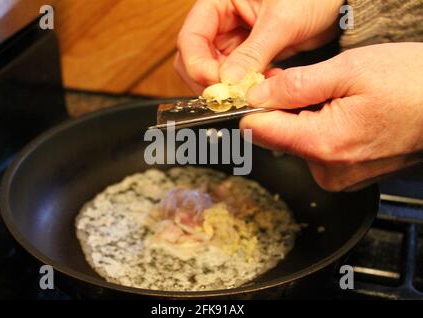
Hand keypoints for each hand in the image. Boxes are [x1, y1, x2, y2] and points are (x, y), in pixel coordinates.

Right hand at [175, 0, 343, 92]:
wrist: (339, 3)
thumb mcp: (282, 21)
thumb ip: (253, 52)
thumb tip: (229, 82)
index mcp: (218, 2)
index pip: (191, 39)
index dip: (198, 65)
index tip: (216, 83)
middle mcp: (221, 22)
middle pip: (196, 60)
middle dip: (211, 81)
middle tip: (231, 95)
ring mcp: (234, 40)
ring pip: (215, 73)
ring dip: (230, 88)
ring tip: (254, 89)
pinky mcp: (249, 56)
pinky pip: (237, 78)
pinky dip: (246, 88)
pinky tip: (264, 86)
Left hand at [241, 42, 422, 190]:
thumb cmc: (414, 85)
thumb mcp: (350, 70)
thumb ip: (295, 86)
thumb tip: (256, 95)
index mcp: (323, 144)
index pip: (258, 131)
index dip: (254, 106)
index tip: (262, 88)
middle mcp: (327, 170)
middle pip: (276, 137)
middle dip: (283, 109)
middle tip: (312, 85)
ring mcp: (338, 176)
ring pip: (297, 143)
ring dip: (305, 118)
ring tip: (338, 99)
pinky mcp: (346, 176)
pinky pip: (317, 151)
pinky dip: (321, 130)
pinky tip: (345, 115)